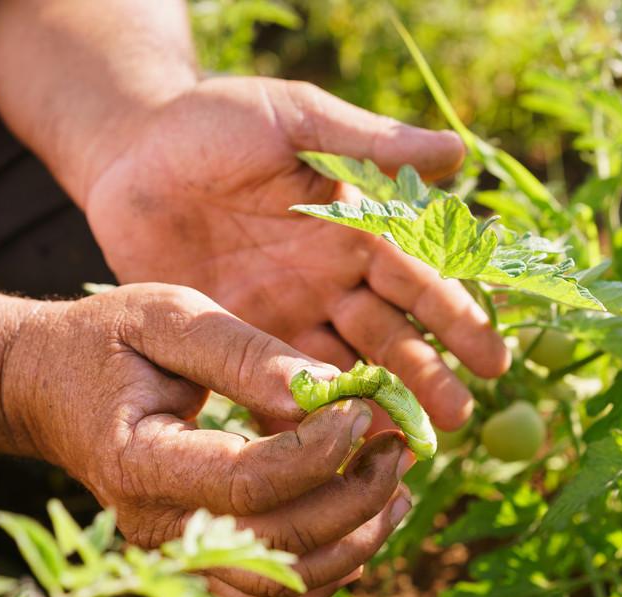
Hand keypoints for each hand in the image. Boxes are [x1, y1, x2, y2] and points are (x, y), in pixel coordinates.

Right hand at [3, 283, 414, 596]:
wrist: (50, 387)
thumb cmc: (107, 343)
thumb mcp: (167, 319)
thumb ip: (242, 353)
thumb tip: (323, 389)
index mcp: (141, 461)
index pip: (246, 482)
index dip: (318, 452)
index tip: (361, 408)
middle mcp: (159, 524)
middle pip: (278, 543)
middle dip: (357, 497)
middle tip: (397, 445)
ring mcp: (181, 550)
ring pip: (285, 582)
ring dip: (358, 541)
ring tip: (399, 486)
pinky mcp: (203, 554)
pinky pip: (272, 591)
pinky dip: (330, 568)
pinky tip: (367, 521)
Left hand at [83, 78, 510, 430]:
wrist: (128, 151)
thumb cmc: (216, 121)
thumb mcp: (295, 118)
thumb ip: (368, 141)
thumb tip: (460, 151)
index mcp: (354, 229)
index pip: (418, 279)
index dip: (457, 318)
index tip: (493, 359)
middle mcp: (331, 280)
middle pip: (390, 336)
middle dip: (427, 376)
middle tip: (458, 418)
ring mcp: (286, 315)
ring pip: (344, 369)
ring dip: (376, 406)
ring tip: (407, 447)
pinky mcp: (237, 340)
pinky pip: (277, 388)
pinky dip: (303, 420)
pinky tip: (325, 453)